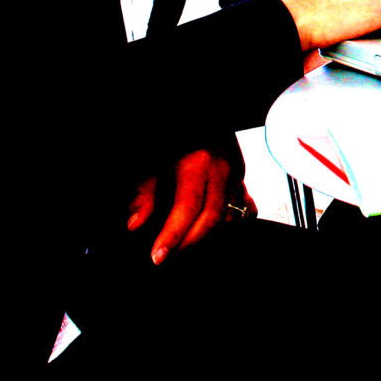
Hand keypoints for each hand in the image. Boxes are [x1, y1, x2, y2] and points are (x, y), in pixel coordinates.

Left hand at [127, 138, 250, 264]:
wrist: (203, 124)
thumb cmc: (177, 142)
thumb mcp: (154, 163)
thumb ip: (145, 193)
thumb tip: (135, 224)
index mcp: (198, 162)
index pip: (187, 207)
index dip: (172, 235)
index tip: (158, 256)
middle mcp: (222, 169)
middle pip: (212, 217)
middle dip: (190, 242)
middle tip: (170, 254)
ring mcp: (237, 175)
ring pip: (231, 216)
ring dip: (209, 234)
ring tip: (186, 242)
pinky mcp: (243, 179)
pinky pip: (245, 209)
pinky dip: (231, 223)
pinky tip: (212, 228)